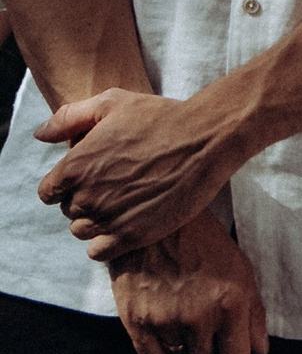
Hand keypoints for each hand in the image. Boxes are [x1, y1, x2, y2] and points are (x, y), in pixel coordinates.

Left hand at [36, 89, 245, 261]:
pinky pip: (99, 251)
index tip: (91, 177)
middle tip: (116, 185)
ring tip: (123, 204)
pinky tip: (126, 223)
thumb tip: (41, 135)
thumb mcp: (113, 102)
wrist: (208, 138)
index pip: (49, 192)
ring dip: (97, 221)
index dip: (68, 185)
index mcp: (75, 166)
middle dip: (86, 200)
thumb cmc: (162, 117)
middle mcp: (87, 195)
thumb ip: (70, 117)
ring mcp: (110, 217)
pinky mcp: (133, 235)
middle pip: (69, 211)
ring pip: (82, 231)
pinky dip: (107, 242)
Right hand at [108, 213, 268, 353]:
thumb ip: (254, 314)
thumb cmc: (207, 246)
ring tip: (190, 327)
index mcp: (231, 304)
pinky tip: (167, 332)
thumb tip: (259, 353)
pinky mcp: (135, 321)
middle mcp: (198, 317)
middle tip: (215, 348)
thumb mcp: (243, 271)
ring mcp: (164, 321)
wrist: (158, 225)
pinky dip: (162, 353)